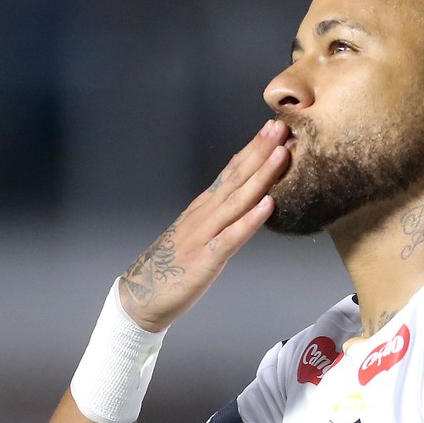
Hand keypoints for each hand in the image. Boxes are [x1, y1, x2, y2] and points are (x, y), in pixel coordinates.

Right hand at [119, 119, 290, 331]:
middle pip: (236, 177)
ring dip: (261, 176)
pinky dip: (250, 220)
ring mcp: (204, 235)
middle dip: (260, 150)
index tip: (273, 127)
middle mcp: (204, 214)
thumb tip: (242, 197)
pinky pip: (231, 237)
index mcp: (203, 207)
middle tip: (281, 126)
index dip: (253, 148)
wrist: (141, 296)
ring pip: (237, 200)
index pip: (231, 171)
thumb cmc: (171, 267)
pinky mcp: (205, 259)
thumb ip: (218, 215)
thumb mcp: (198, 233)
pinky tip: (268, 205)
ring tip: (282, 154)